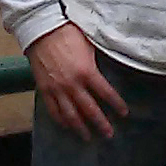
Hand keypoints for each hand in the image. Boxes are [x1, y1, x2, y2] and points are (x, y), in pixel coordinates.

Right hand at [28, 24, 128, 139]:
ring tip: (87, 137)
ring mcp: (57, 89)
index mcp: (87, 72)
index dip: (117, 104)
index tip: (124, 113)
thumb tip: (109, 66)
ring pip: (71, 115)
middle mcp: (73, 84)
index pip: (106, 93)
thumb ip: (97, 60)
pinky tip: (66, 126)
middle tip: (109, 134)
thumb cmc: (67, 32)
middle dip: (101, 123)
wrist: (42, 29)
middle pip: (90, 110)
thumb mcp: (89, 43)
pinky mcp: (44, 89)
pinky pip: (53, 110)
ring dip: (81, 128)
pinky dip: (60, 120)